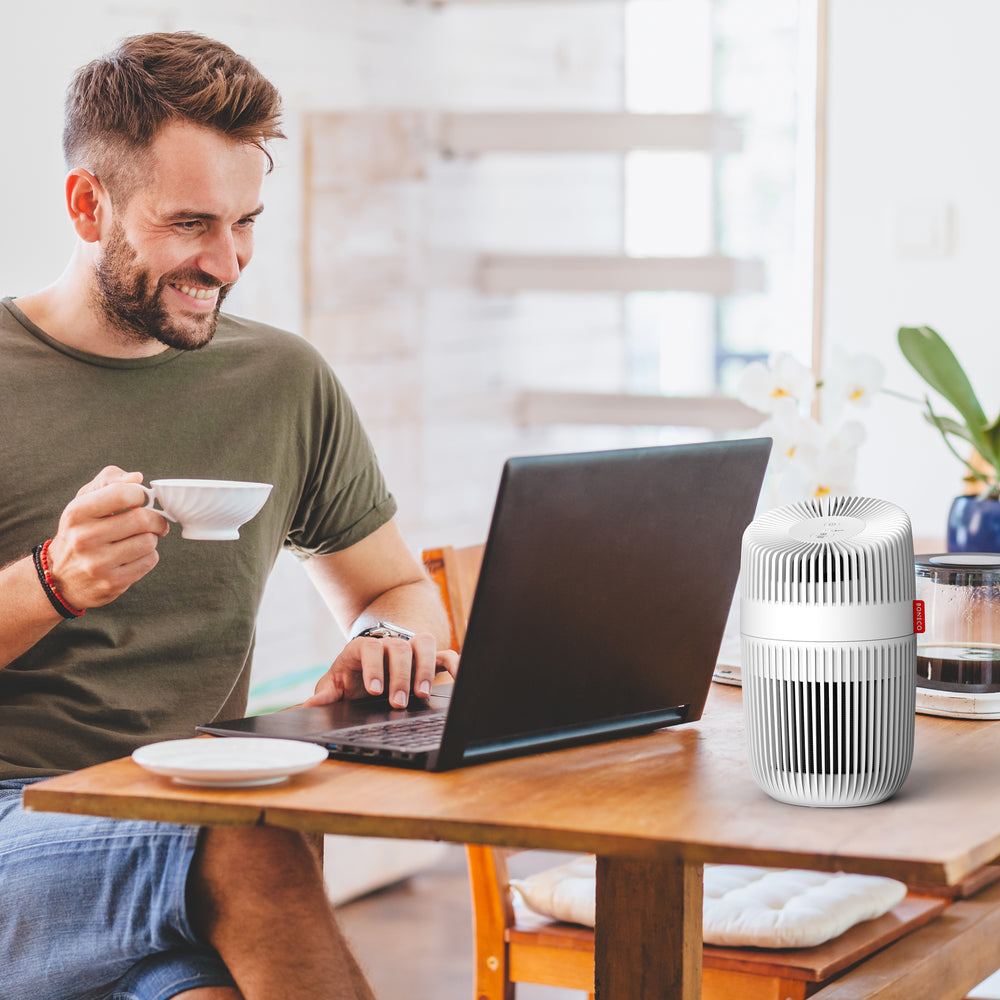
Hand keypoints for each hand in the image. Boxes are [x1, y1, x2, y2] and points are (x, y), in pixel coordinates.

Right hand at [44, 466, 170, 611]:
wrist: (60, 578)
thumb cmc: (80, 531)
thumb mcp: (84, 501)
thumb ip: (109, 481)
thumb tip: (136, 478)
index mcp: (77, 513)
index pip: (123, 494)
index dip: (140, 495)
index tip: (141, 501)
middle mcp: (84, 539)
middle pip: (142, 520)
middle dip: (155, 519)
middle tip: (155, 522)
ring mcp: (98, 564)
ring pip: (149, 542)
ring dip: (151, 538)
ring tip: (139, 539)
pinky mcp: (112, 582)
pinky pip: (149, 561)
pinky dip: (148, 556)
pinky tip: (134, 555)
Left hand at [305, 633, 458, 708]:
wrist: (369, 665)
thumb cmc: (353, 676)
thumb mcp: (336, 684)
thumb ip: (326, 694)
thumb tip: (311, 705)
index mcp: (364, 648)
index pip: (370, 648)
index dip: (374, 667)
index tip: (375, 690)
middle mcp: (390, 644)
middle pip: (399, 648)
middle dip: (400, 675)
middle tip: (398, 702)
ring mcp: (411, 648)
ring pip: (424, 643)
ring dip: (425, 668)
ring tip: (422, 693)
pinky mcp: (429, 658)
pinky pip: (445, 653)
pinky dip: (453, 663)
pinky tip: (457, 678)